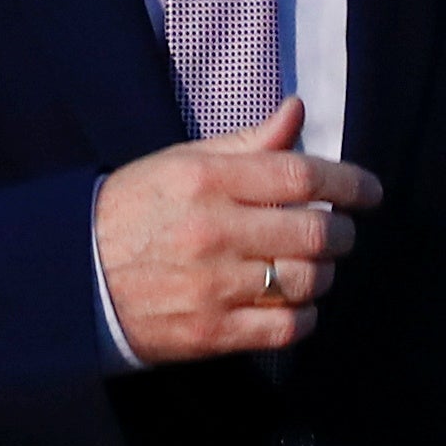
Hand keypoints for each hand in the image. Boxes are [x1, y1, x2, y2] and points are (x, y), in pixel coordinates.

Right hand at [92, 99, 381, 365]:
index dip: (349, 182)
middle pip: (315, 232)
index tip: (370, 192)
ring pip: (308, 282)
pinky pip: (287, 328)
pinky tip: (295, 303)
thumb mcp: (181, 164)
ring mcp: (213, 286)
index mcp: (205, 180)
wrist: (75, 278)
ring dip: (326, 274)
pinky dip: (305, 316)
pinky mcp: (212, 332)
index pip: (300, 175)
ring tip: (315, 267)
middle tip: (342, 232)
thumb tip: (297, 112)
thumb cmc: (134, 211)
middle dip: (343, 232)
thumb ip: (245, 143)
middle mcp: (213, 231)